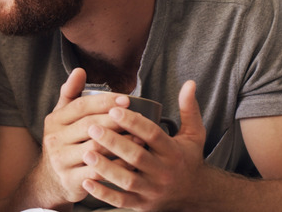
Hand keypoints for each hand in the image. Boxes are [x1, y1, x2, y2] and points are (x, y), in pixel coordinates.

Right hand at [39, 68, 129, 204]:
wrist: (50, 180)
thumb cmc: (63, 142)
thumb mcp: (61, 118)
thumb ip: (70, 94)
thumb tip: (79, 70)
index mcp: (54, 120)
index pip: (80, 106)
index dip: (104, 102)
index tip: (127, 99)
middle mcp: (54, 139)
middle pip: (89, 126)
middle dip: (115, 121)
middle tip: (138, 118)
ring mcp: (61, 161)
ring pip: (95, 149)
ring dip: (120, 143)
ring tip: (140, 138)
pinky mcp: (71, 180)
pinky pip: (99, 171)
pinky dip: (117, 166)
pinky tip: (132, 161)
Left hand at [81, 80, 207, 209]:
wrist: (195, 195)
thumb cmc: (188, 159)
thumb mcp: (194, 135)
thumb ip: (189, 109)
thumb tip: (189, 82)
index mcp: (173, 152)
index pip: (153, 135)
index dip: (134, 122)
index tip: (114, 109)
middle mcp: (164, 172)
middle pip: (137, 157)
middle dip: (114, 142)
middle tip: (92, 127)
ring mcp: (152, 191)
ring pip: (127, 180)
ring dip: (105, 167)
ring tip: (86, 152)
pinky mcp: (142, 205)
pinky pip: (121, 201)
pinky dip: (104, 193)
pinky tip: (87, 181)